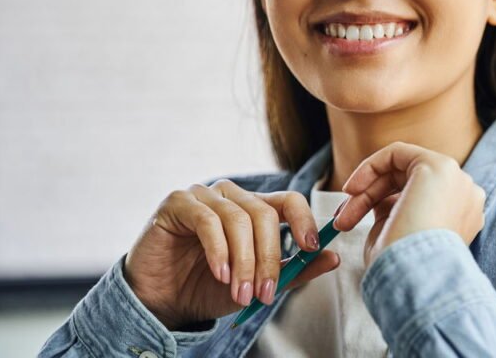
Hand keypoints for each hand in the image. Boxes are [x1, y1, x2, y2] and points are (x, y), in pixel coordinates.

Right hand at [123, 180, 340, 329]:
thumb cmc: (208, 288)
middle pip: (266, 213)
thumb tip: (333, 258)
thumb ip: (294, 272)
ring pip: (239, 219)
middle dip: (269, 257)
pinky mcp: (178, 202)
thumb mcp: (257, 285)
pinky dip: (219, 251)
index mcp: (254, 208)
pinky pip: (208, 220)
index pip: (289, 201)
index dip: (305, 220)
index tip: (312, 247)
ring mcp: (204, 195)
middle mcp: (232, 195)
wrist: (161, 301)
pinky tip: (221, 274)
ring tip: (241, 293)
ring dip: (244, 262)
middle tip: (267, 293)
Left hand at [332, 142, 485, 266]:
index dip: (380, 204)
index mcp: (461, 216)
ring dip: (367, 189)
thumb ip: (394, 214)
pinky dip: (371, 166)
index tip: (352, 221)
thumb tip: (378, 202)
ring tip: (343, 216)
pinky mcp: (438, 166)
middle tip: (342, 221)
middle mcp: (464, 195)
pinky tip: (352, 189)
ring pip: (401, 168)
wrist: (416, 277)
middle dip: (369, 197)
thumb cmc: (403, 268)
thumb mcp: (398, 238)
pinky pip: (398, 153)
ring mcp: (455, 179)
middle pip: (408, 182)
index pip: (417, 198)